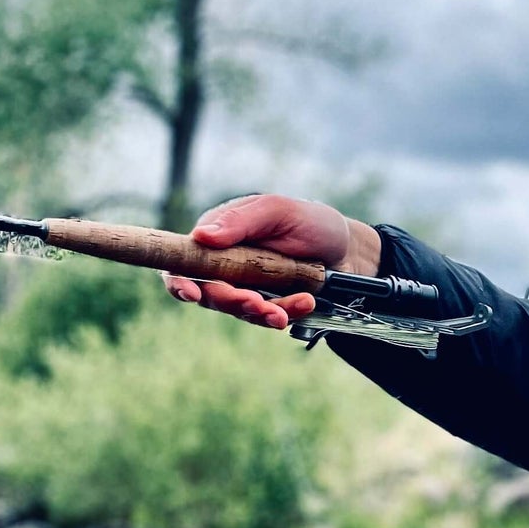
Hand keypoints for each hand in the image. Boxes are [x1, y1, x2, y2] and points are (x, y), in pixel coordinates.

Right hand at [161, 193, 382, 329]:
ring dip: (260, 313)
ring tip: (282, 312)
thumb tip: (200, 236)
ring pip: (240, 310)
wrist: (348, 249)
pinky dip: (286, 313)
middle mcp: (225, 265)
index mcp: (217, 236)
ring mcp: (247, 287)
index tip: (192, 293)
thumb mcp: (277, 211)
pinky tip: (305, 303)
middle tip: (256, 302)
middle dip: (231, 301)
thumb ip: (240, 221)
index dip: (180, 280)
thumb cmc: (310, 221)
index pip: (183, 262)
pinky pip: (270, 316)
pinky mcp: (269, 305)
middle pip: (211, 293)